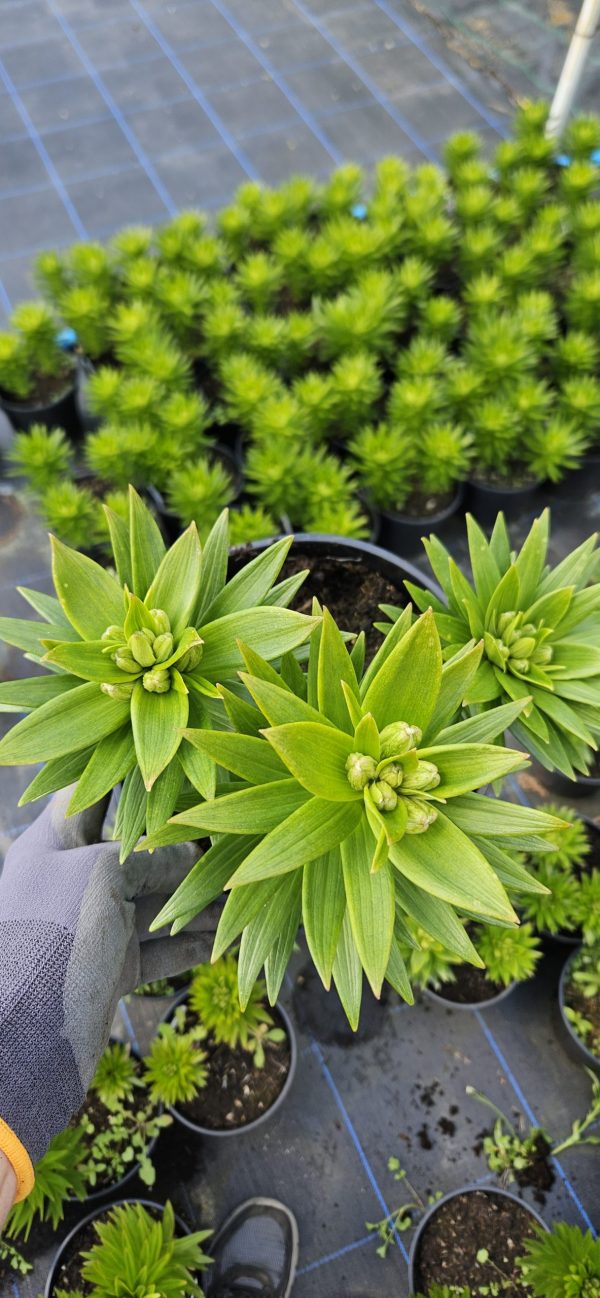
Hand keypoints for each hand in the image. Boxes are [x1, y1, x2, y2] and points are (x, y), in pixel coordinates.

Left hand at [0, 789, 218, 1173]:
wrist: (23, 1038)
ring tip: (244, 897)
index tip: (184, 776)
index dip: (135, 782)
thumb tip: (190, 860)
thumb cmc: (53, 934)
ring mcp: (92, 926)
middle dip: (183, 851)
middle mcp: (73, 878)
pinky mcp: (110, 968)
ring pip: (154, 902)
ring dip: (197, 901)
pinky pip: (158, 948)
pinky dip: (190, 945)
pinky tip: (226, 941)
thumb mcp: (103, 873)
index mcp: (55, 842)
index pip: (94, 794)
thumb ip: (151, 857)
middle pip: (137, 853)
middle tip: (233, 845)